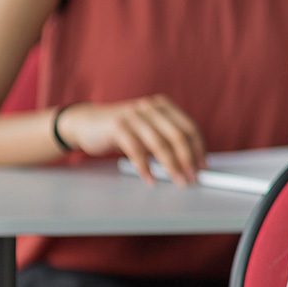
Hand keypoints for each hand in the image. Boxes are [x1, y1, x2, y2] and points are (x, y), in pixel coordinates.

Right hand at [58, 95, 206, 184]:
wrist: (85, 123)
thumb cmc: (121, 129)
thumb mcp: (147, 128)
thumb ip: (165, 138)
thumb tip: (189, 162)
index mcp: (163, 105)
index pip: (189, 127)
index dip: (198, 148)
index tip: (202, 166)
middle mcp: (150, 107)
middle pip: (178, 136)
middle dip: (188, 159)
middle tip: (192, 177)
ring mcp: (134, 115)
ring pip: (159, 144)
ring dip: (171, 166)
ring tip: (177, 180)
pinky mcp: (117, 127)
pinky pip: (137, 151)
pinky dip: (145, 168)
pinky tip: (150, 179)